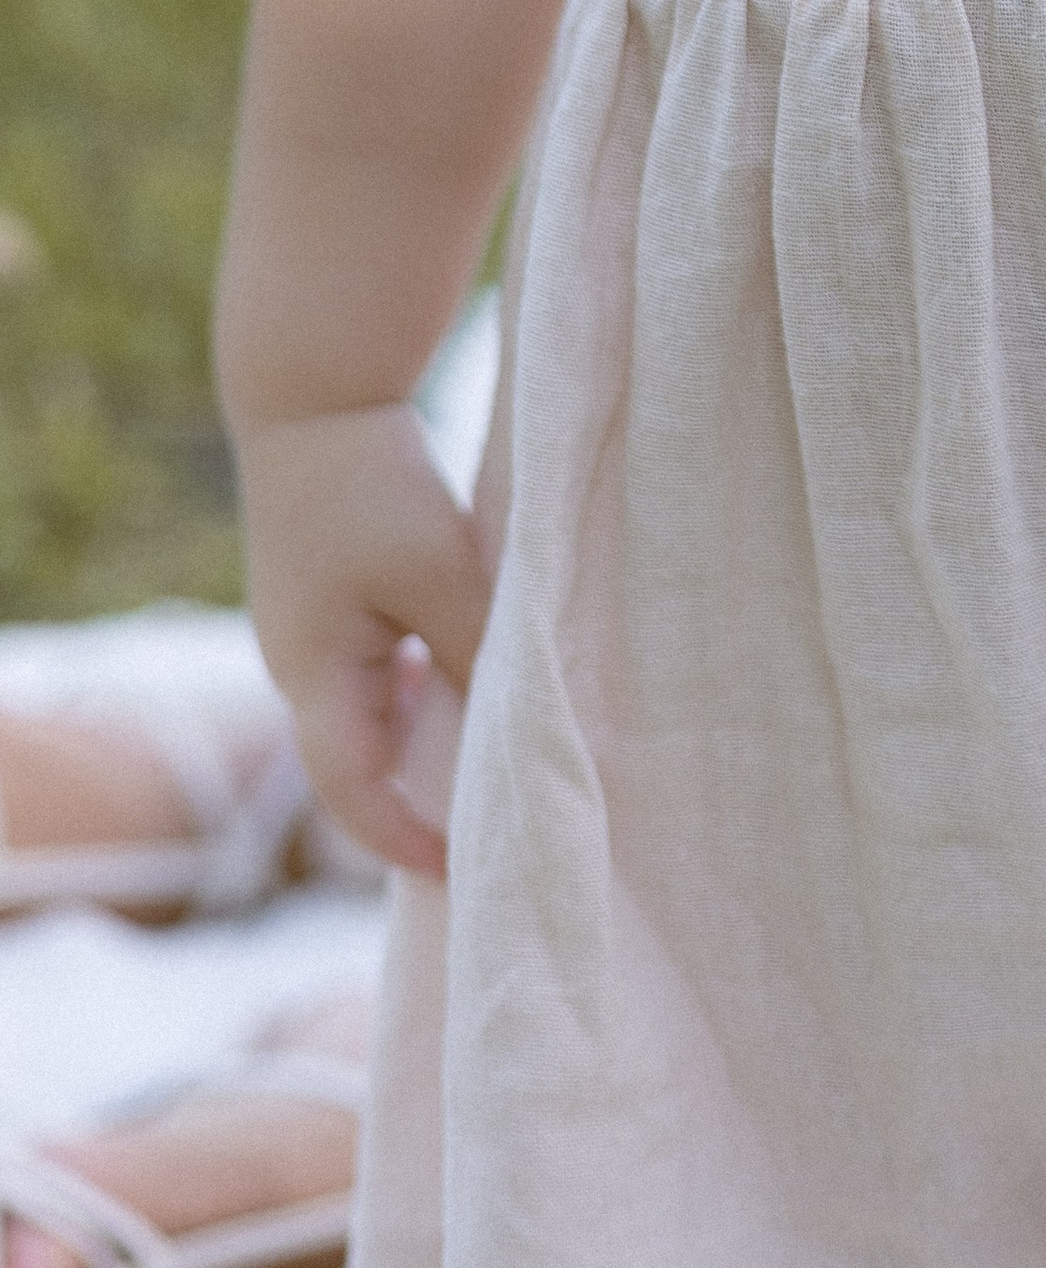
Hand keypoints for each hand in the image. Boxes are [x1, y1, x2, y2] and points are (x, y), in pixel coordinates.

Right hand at [233, 402, 488, 876]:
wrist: (314, 395)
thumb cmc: (372, 484)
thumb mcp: (441, 572)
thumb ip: (479, 650)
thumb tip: (524, 717)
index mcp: (314, 677)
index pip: (351, 793)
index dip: (402, 841)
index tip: (460, 871)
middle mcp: (298, 667)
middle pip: (356, 764)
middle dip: (417, 799)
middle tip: (486, 825)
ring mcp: (306, 633)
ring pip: (367, 715)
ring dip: (422, 738)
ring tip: (489, 755)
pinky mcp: (324, 599)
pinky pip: (370, 669)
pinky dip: (415, 686)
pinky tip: (461, 667)